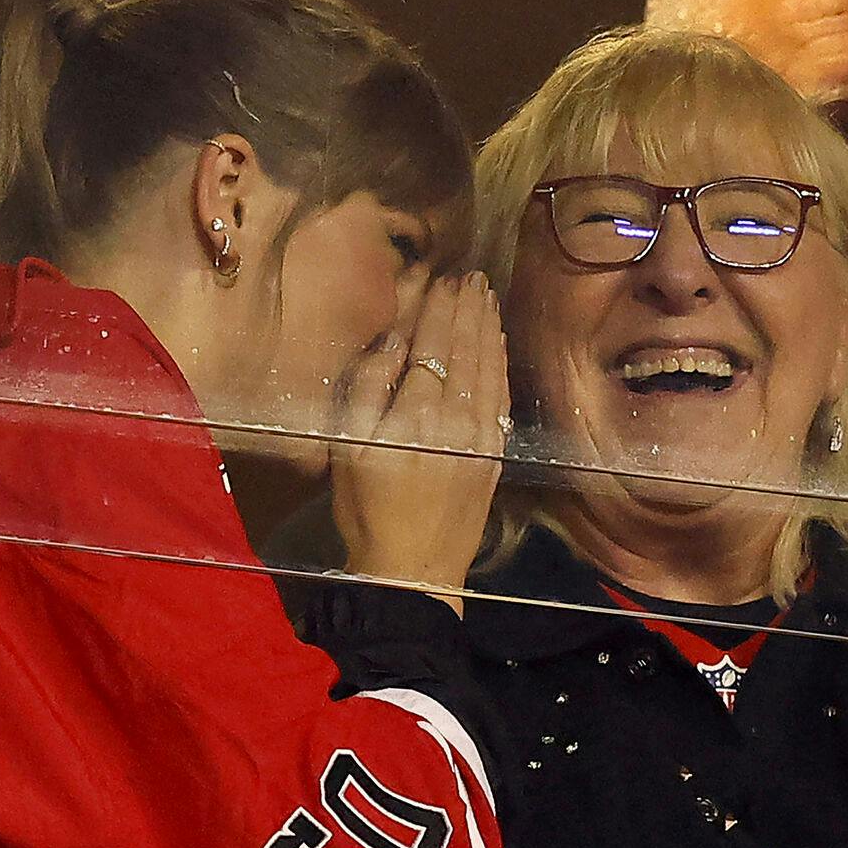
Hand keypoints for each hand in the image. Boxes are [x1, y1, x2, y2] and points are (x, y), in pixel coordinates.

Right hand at [331, 273, 508, 613]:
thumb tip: (393, 340)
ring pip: (489, 367)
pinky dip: (499, 362)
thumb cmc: (367, 511)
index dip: (439, 309)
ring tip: (486, 297)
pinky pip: (499, 395)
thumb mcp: (347, 448)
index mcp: (416, 413)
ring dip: (488, 328)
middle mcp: (456, 417)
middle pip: (466, 349)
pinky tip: (498, 344)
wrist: (412, 572)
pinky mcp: (493, 454)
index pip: (432, 344)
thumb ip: (367, 388)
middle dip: (468, 309)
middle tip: (472, 276)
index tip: (443, 278)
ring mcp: (481, 436)